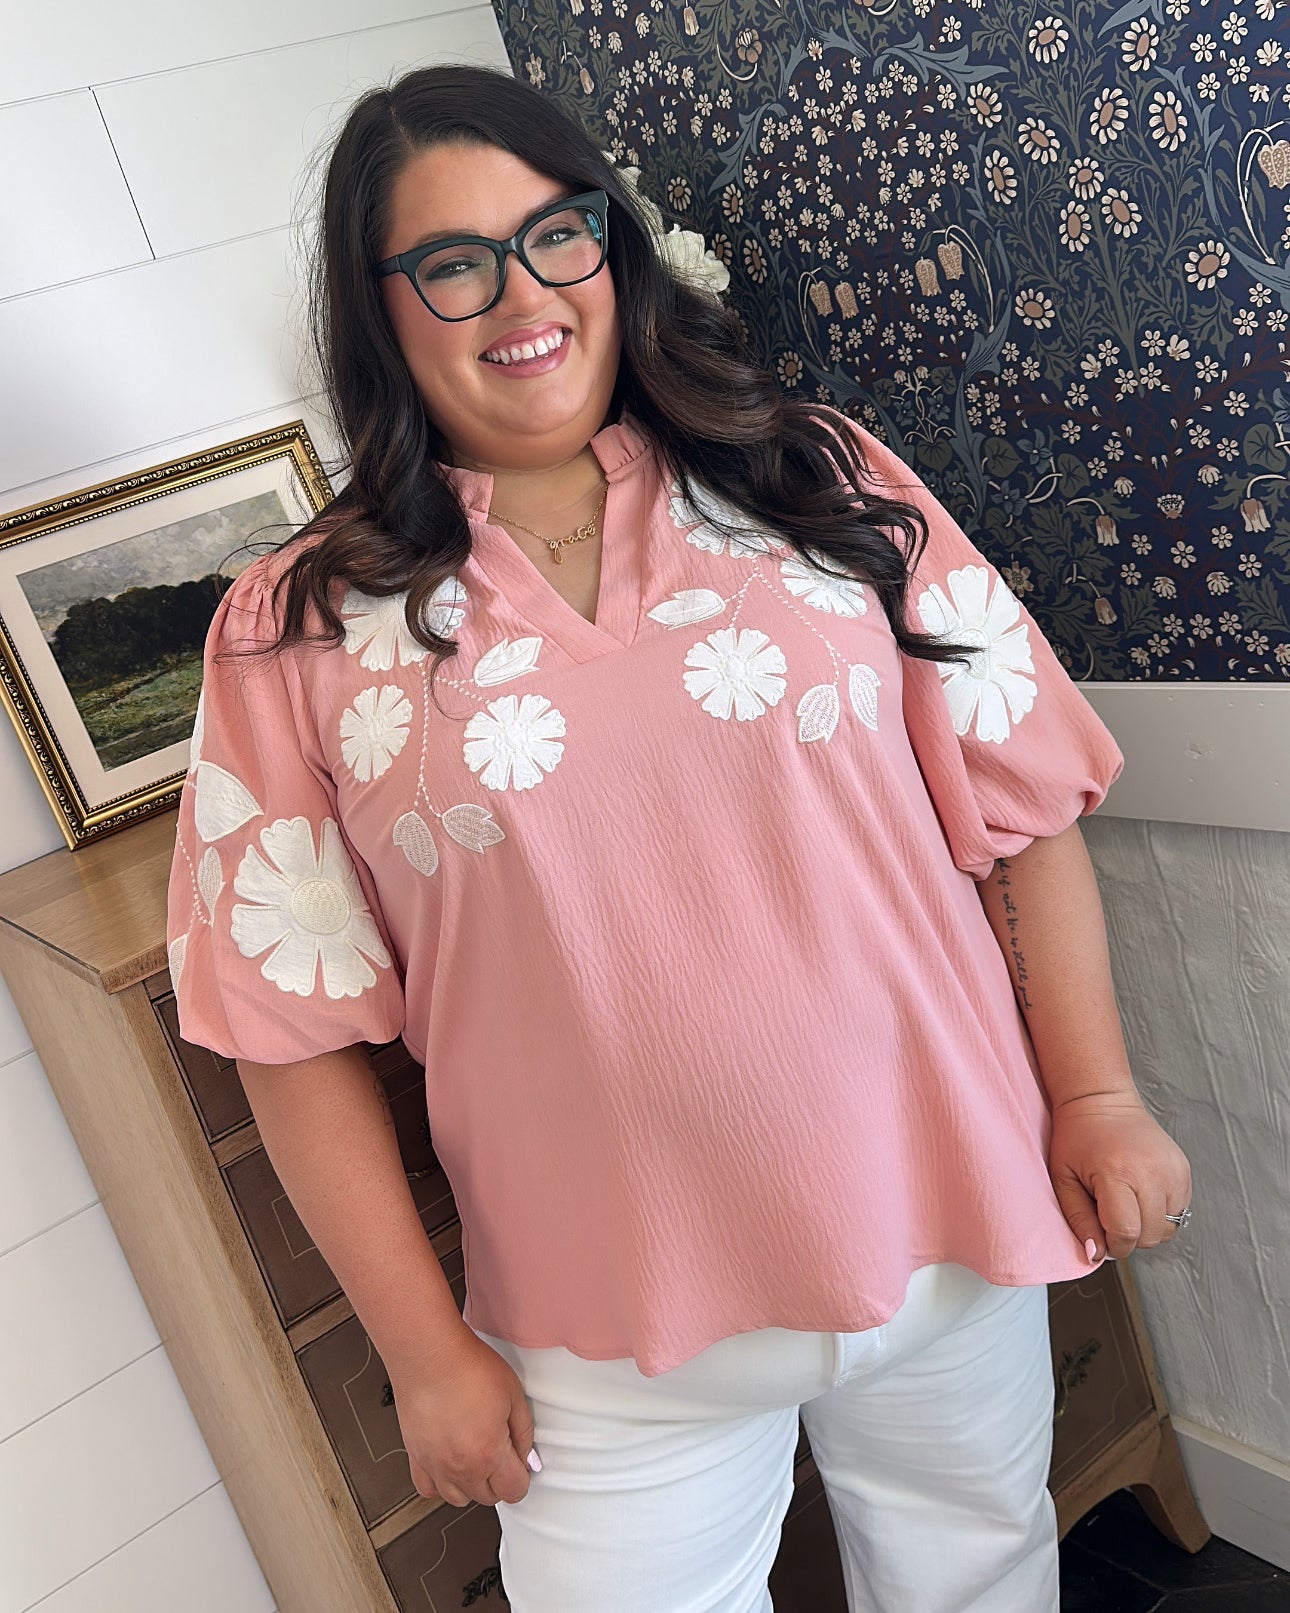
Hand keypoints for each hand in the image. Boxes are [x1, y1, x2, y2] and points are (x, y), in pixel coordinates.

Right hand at [389, 1324, 538, 1507]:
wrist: (429, 1354)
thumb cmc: (468, 1367)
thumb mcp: (513, 1394)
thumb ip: (524, 1432)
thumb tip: (527, 1457)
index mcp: (489, 1453)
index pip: (514, 1490)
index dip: (522, 1476)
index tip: (520, 1462)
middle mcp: (460, 1467)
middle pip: (488, 1497)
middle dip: (499, 1480)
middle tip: (500, 1452)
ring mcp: (435, 1465)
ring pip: (458, 1498)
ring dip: (471, 1485)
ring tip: (475, 1458)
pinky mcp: (415, 1457)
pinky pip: (428, 1489)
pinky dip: (440, 1483)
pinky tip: (448, 1463)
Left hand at [1048, 1091, 1191, 1261]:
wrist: (1101, 1100)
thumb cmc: (1077, 1138)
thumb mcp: (1063, 1179)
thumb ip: (1078, 1220)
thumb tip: (1096, 1255)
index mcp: (1117, 1172)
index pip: (1126, 1232)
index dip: (1112, 1244)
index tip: (1101, 1235)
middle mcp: (1151, 1171)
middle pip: (1149, 1236)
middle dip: (1129, 1238)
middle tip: (1109, 1216)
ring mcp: (1172, 1169)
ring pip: (1168, 1229)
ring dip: (1146, 1227)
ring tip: (1125, 1202)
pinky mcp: (1184, 1169)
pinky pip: (1179, 1212)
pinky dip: (1161, 1213)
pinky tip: (1140, 1194)